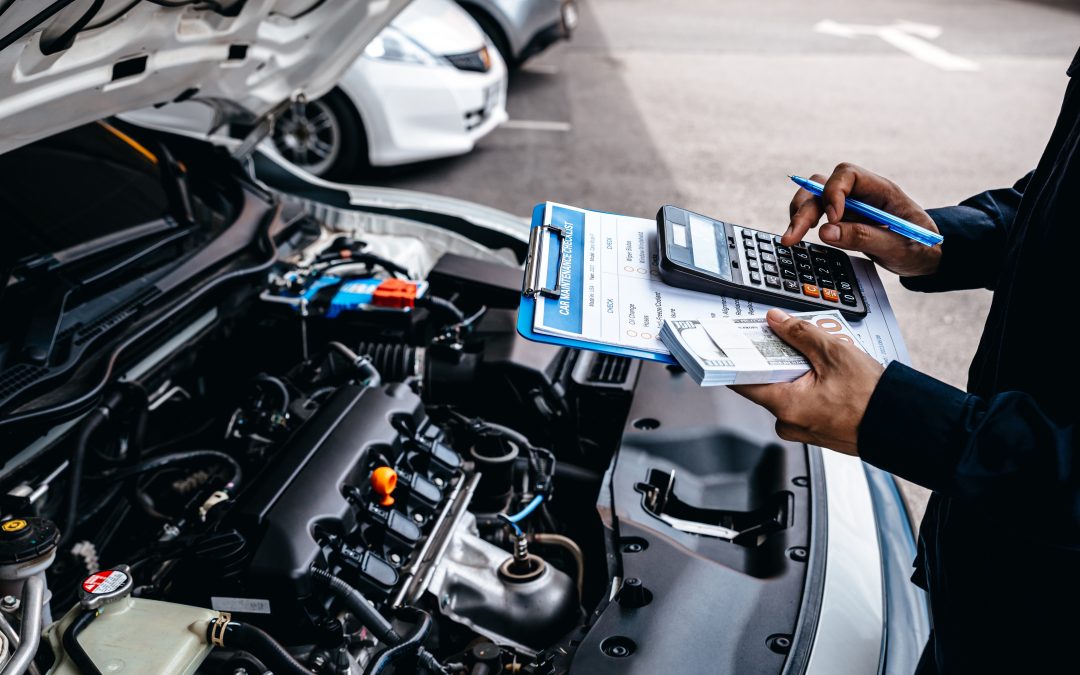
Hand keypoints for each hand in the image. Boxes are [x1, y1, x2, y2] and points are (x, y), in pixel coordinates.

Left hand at [731, 308, 884, 455]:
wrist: (900, 424)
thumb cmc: (872, 398)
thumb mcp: (834, 353)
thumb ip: (800, 333)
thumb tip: (776, 321)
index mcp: (785, 405)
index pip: (742, 382)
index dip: (737, 360)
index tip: (734, 344)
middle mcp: (788, 422)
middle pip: (766, 384)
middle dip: (775, 360)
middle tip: (786, 340)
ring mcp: (802, 429)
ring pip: (787, 392)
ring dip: (796, 372)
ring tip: (817, 358)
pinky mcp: (816, 430)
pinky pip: (802, 403)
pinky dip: (809, 386)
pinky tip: (826, 375)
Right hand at [782, 163, 941, 277]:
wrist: (925, 257)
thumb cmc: (919, 248)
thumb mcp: (899, 247)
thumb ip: (864, 238)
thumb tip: (825, 232)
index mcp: (880, 190)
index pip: (847, 175)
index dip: (833, 193)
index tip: (831, 219)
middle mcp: (860, 194)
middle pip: (821, 186)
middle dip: (804, 209)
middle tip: (793, 237)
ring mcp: (848, 206)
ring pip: (812, 197)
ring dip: (798, 215)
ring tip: (790, 239)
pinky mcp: (840, 221)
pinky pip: (814, 214)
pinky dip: (802, 224)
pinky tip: (799, 240)